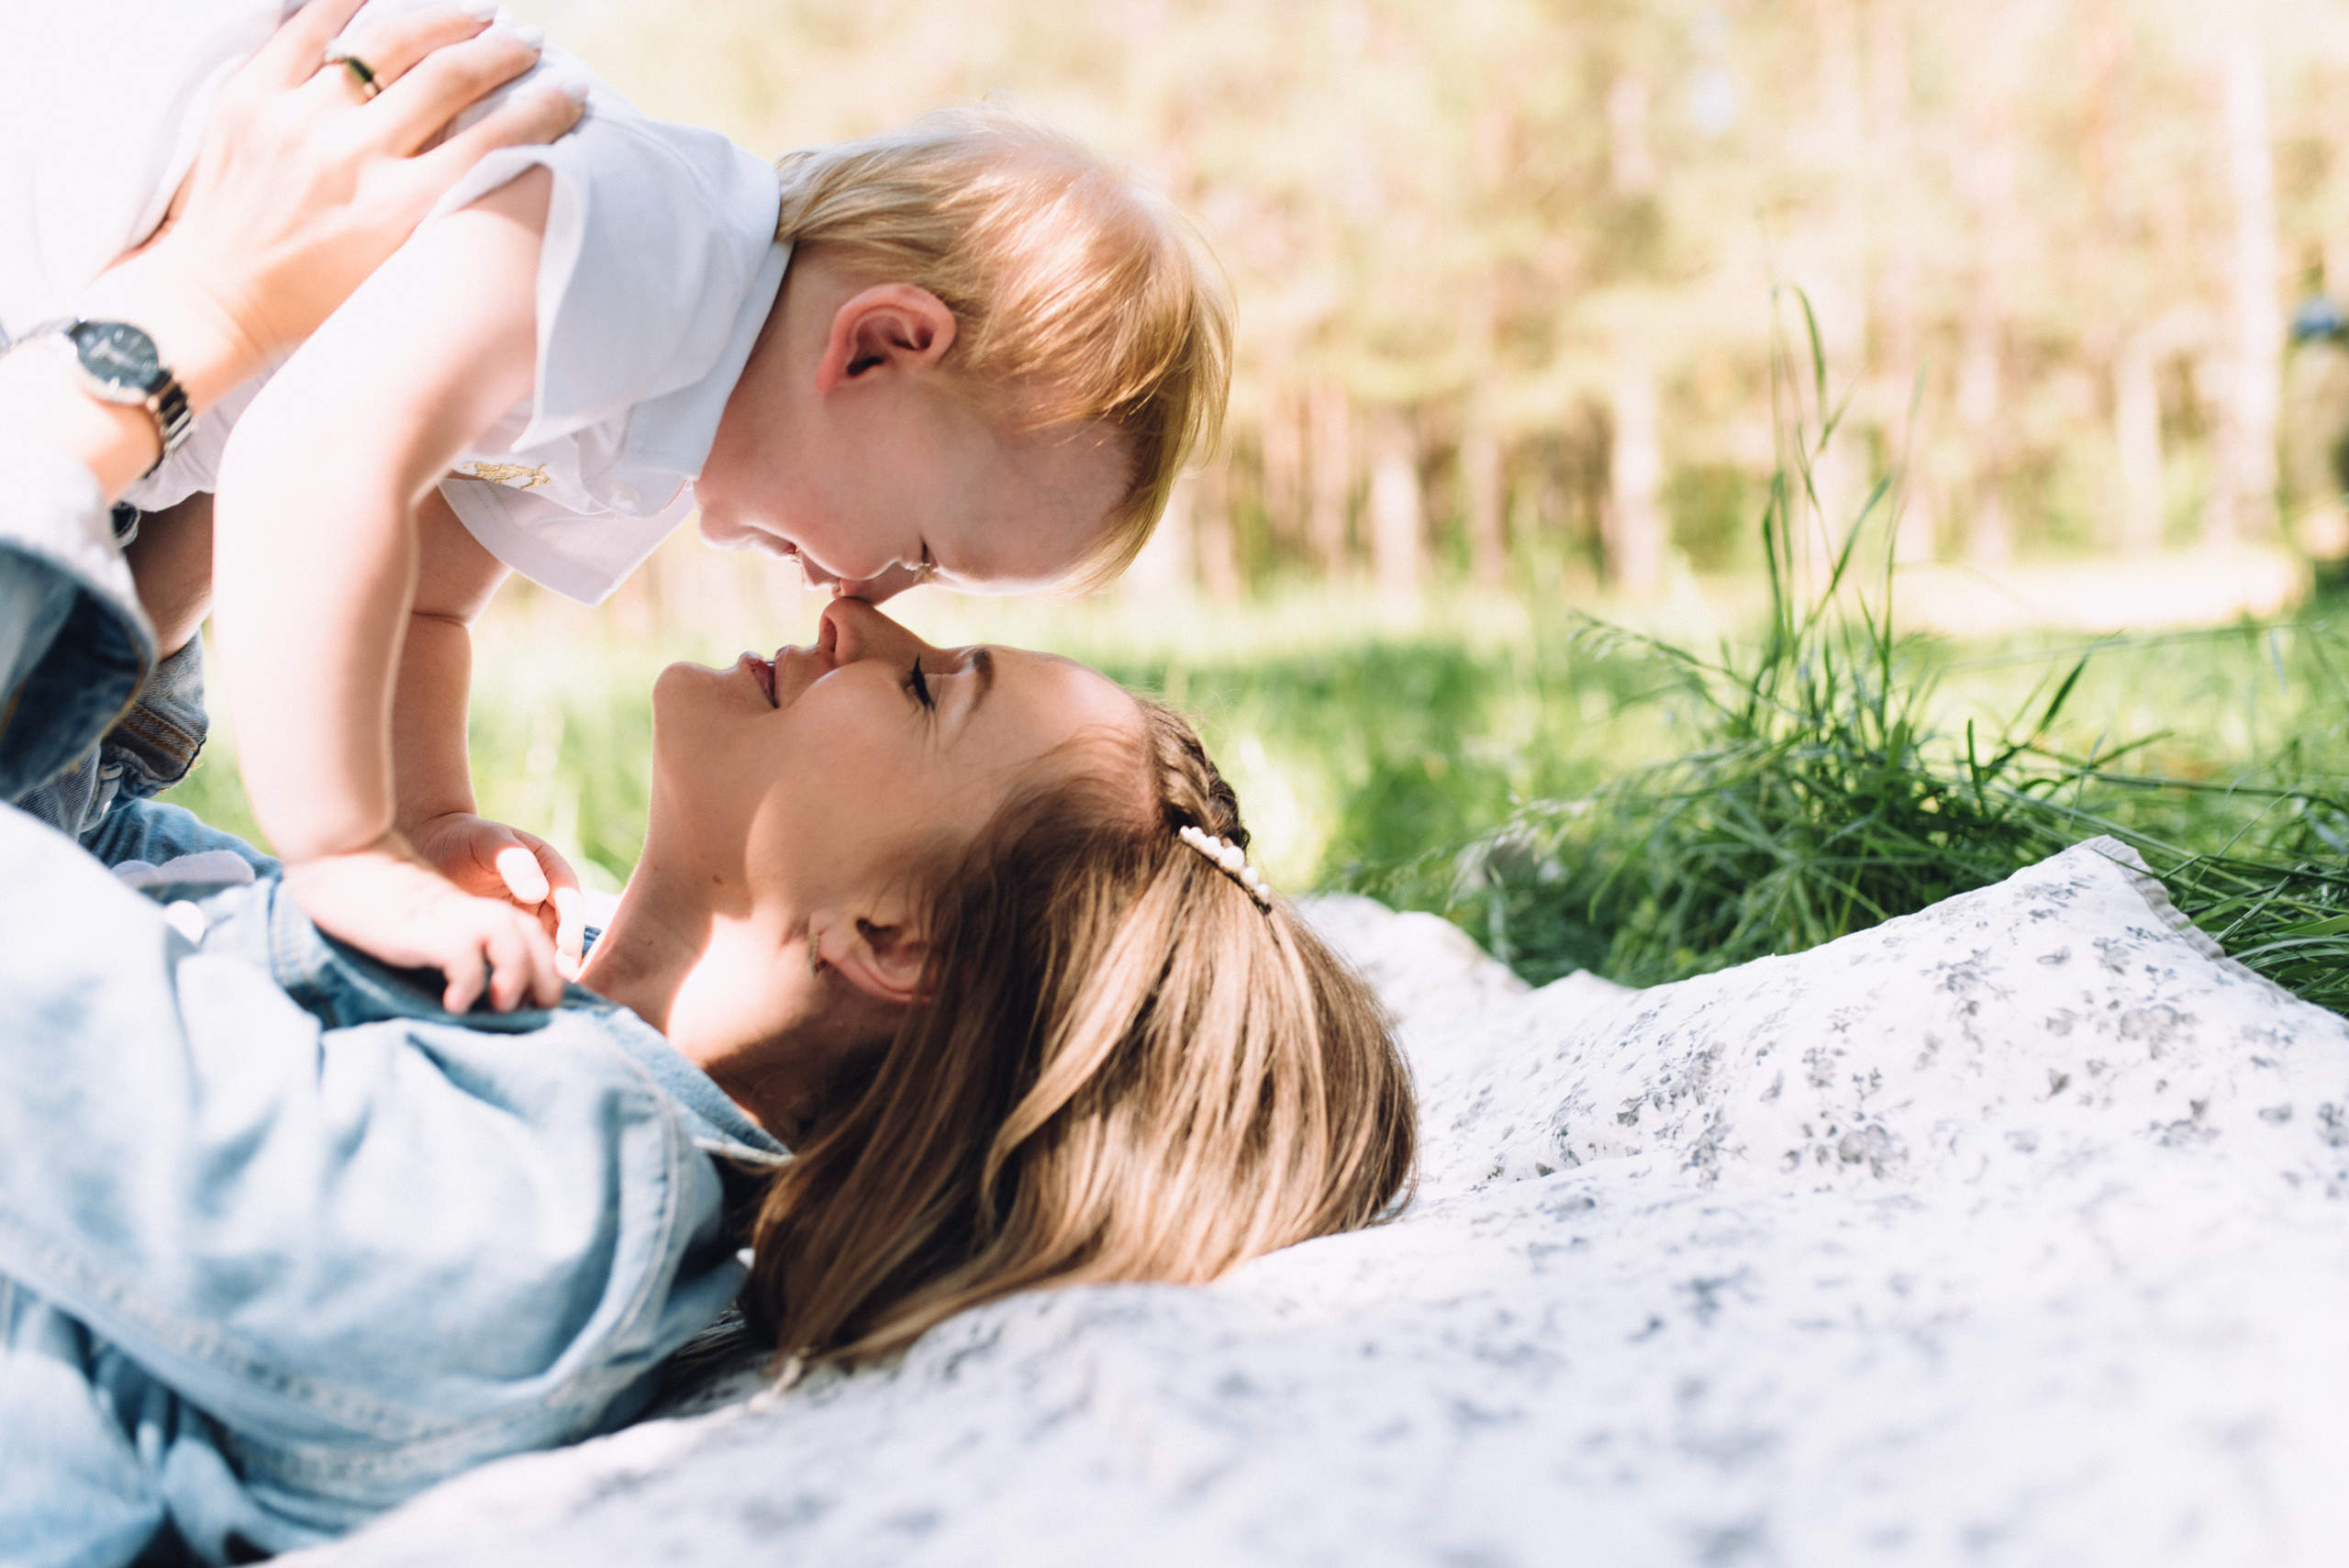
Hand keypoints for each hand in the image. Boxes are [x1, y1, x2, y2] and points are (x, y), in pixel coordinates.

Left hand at [79, 0, 583, 413]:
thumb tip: (509, 155)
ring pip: (384, 39)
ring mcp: (294, 120)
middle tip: (528, 44)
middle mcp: (350, 158)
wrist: (215, 298)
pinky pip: (304, 25)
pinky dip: (349, 3)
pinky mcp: (248, 96)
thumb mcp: (399, 271)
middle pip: (449, 77)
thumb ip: (449, 213)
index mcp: (397, 212)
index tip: (570, 93)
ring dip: (442, 18)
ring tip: (473, 15)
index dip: (546, 109)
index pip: (497, 141)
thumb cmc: (317, 300)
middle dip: (502, 52)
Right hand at [284, 834, 566, 1012]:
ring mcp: (447, 913)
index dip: (543, 962)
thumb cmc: (376, 901)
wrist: (340, 861)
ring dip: (516, 974)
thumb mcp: (425, 920)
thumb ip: (451, 942)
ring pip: (507, 936)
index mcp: (473, 907)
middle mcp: (468, 907)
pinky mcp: (422, 925)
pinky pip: (462, 953)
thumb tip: (468, 992)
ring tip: (504, 1006)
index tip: (541, 999)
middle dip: (545, 973)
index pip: (527, 929)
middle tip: (542, 1008)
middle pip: (529, 933)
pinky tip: (455, 1004)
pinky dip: (469, 981)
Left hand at [407, 811, 586, 977]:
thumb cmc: (461, 838)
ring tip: (542, 989)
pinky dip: (525, 967)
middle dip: (566, 953)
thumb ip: (515, 862)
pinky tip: (519, 985)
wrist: (430, 845)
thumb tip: (540, 894)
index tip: (567, 949)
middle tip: (561, 979)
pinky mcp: (507, 929)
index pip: (569, 897)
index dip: (572, 924)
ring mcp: (527, 911)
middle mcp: (544, 890)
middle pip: (565, 925)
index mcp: (548, 865)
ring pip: (547, 941)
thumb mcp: (489, 841)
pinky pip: (523, 950)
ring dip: (548, 965)